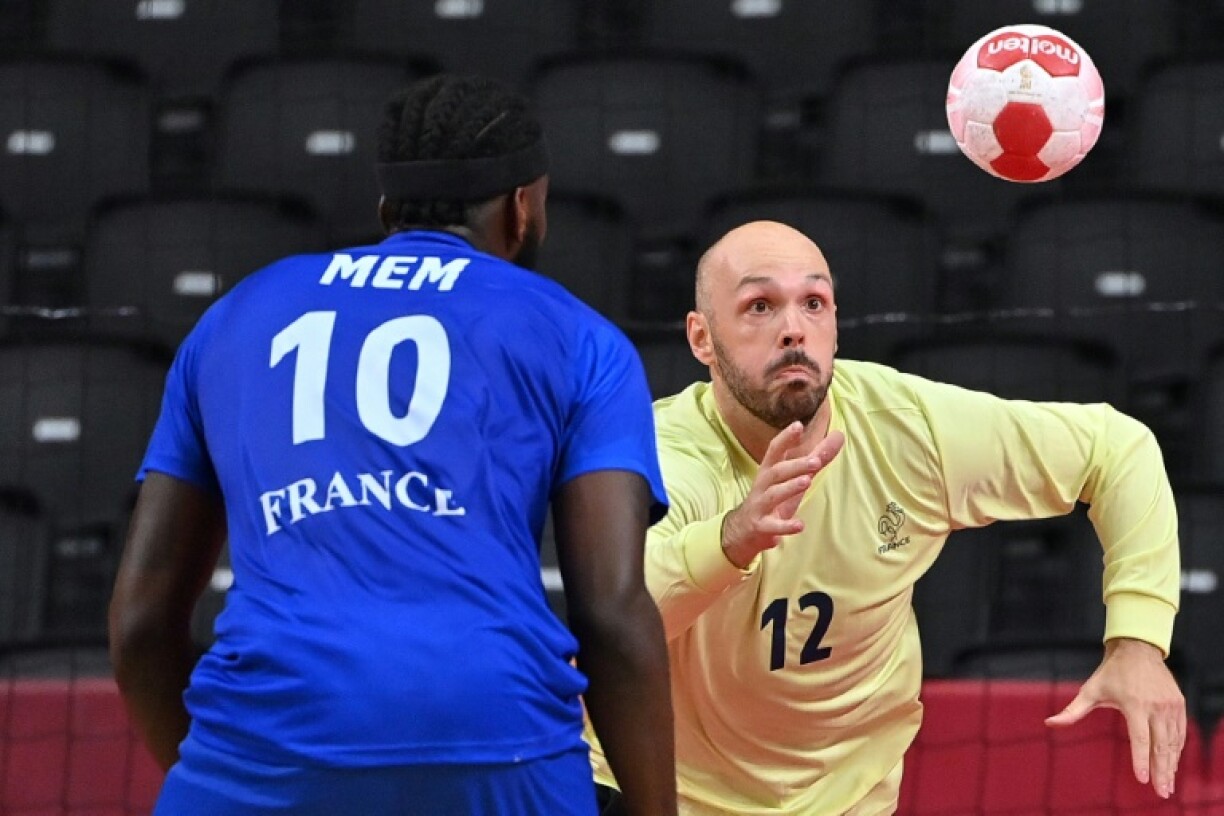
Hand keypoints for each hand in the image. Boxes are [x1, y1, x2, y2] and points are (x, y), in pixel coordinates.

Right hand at [721, 422, 844, 568]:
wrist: (743, 532)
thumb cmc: (772, 500)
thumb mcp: (793, 479)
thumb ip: (816, 459)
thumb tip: (839, 435)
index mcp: (769, 472)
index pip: (774, 451)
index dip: (785, 438)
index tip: (798, 425)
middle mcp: (762, 486)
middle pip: (776, 472)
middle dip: (795, 466)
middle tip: (815, 461)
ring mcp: (760, 507)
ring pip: (773, 495)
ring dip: (789, 488)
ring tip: (806, 482)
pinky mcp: (761, 527)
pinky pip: (772, 526)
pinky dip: (785, 526)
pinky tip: (799, 525)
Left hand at [1045, 638, 1186, 798]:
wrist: (1137, 649)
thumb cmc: (1110, 672)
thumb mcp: (1090, 690)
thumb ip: (1072, 711)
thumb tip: (1049, 723)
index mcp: (1134, 704)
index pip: (1140, 739)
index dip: (1141, 760)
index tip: (1142, 779)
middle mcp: (1156, 706)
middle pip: (1161, 746)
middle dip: (1162, 771)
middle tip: (1162, 792)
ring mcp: (1170, 705)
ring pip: (1173, 742)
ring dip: (1171, 764)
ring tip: (1168, 784)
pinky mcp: (1178, 704)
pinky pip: (1180, 732)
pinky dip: (1177, 749)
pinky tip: (1172, 763)